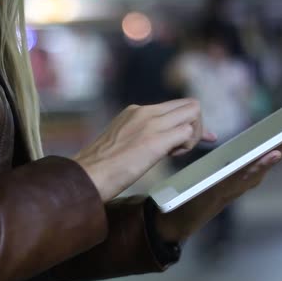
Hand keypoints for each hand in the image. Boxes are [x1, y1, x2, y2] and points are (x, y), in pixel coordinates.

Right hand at [74, 99, 216, 201]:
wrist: (86, 175)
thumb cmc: (99, 168)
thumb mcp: (120, 142)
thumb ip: (140, 137)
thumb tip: (159, 145)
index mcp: (134, 111)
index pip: (173, 107)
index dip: (186, 122)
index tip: (188, 140)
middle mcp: (144, 111)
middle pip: (189, 105)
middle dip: (195, 126)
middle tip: (183, 148)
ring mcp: (151, 123)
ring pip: (193, 112)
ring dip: (193, 135)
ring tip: (174, 153)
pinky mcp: (155, 139)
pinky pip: (188, 132)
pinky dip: (188, 145)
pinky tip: (172, 156)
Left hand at [155, 113, 281, 241]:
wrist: (187, 210)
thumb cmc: (210, 186)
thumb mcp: (231, 167)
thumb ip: (247, 157)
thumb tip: (264, 143)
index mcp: (256, 163)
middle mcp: (257, 172)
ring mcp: (247, 179)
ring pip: (273, 158)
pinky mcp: (232, 186)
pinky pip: (250, 172)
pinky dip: (264, 163)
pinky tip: (275, 153)